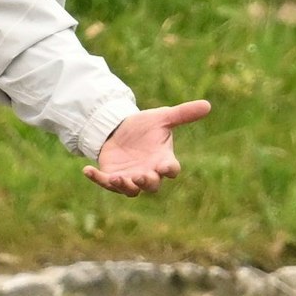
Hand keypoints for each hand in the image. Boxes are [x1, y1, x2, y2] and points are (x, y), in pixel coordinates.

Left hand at [85, 100, 211, 196]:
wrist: (120, 130)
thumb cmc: (145, 126)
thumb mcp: (162, 117)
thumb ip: (183, 114)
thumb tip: (208, 104)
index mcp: (163, 159)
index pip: (171, 169)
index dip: (169, 169)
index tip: (165, 166)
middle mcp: (149, 172)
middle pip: (151, 185)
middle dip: (147, 182)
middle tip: (141, 176)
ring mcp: (130, 177)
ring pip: (130, 190)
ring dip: (123, 186)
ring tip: (116, 178)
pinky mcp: (112, 177)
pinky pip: (105, 183)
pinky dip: (96, 179)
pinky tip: (86, 170)